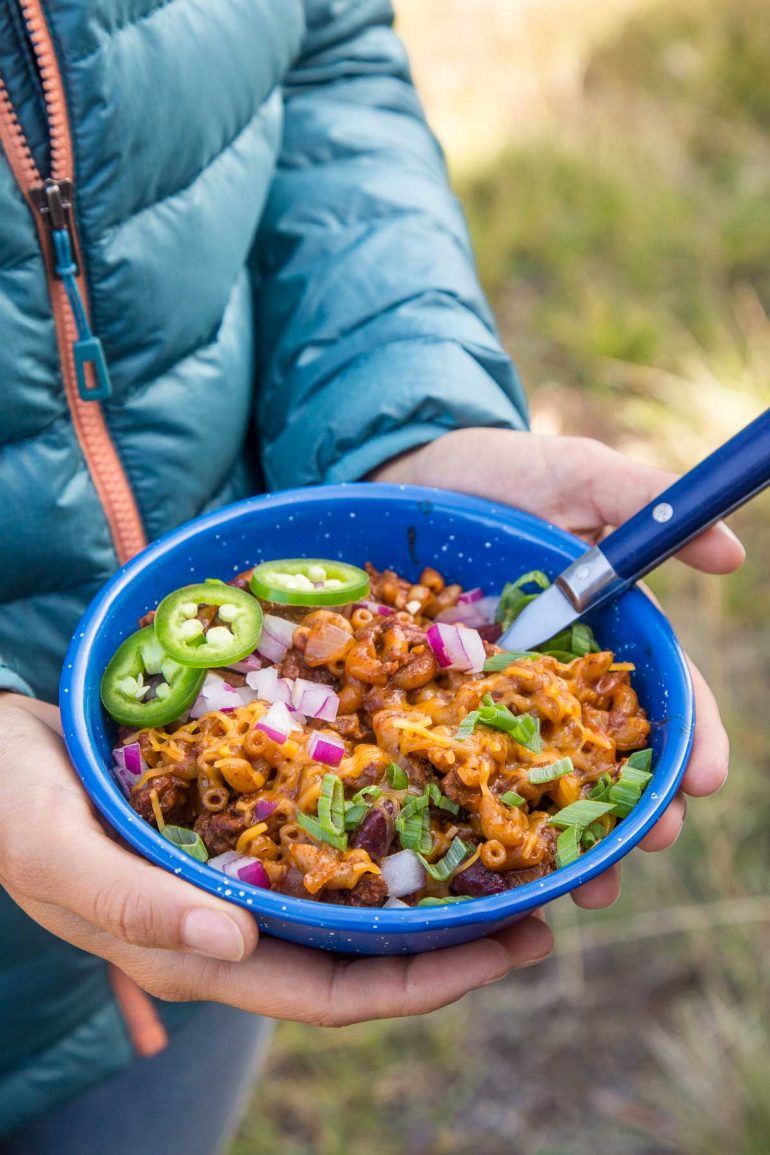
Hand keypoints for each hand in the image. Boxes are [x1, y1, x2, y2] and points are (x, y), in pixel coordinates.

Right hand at [0, 695, 552, 1026]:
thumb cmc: (10, 801)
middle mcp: (232, 924)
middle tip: (542, 904)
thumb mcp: (56, 851)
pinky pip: (326, 842)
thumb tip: (235, 946)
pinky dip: (381, 832)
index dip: (426, 984)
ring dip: (430, 886)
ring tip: (505, 855)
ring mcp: (237, 876)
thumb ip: (134, 904)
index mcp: (198, 952)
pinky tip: (422, 799)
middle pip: (363, 955)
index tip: (510, 951)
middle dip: (455, 940)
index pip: (332, 994)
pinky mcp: (236, 828)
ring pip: (353, 901)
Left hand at [371, 428, 742, 908]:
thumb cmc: (499, 471)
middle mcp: (558, 676)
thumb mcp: (575, 473)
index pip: (664, 694)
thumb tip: (733, 556)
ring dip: (573, 834)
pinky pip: (464, 762)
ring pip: (542, 776)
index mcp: (605, 631)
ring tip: (588, 883)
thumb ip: (645, 500)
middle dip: (640, 808)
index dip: (692, 738)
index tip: (704, 780)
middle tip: (651, 846)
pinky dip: (483, 811)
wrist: (405, 472)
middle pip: (609, 754)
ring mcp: (498, 696)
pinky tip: (496, 856)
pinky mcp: (440, 704)